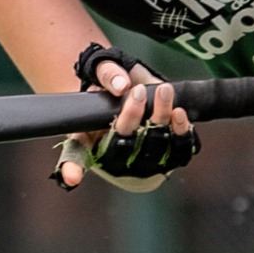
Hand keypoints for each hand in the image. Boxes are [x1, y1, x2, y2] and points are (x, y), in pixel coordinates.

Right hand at [53, 42, 199, 190]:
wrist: (137, 97)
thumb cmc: (112, 91)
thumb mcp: (101, 76)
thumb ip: (106, 74)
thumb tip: (121, 84)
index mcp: (89, 141)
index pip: (78, 156)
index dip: (72, 168)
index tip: (71, 178)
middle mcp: (115, 158)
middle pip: (124, 144)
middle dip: (132, 116)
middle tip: (136, 92)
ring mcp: (143, 162)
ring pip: (154, 145)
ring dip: (160, 117)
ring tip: (163, 91)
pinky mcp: (169, 158)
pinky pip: (179, 151)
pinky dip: (181, 132)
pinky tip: (178, 113)